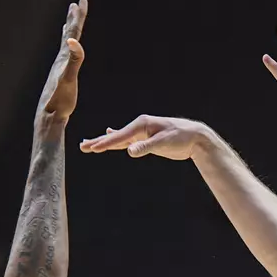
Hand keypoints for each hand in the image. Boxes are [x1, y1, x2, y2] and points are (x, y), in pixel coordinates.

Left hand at [39, 0, 87, 121]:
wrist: (49, 116)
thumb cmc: (60, 100)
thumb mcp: (69, 79)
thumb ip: (73, 60)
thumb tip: (72, 41)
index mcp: (64, 57)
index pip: (73, 32)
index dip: (78, 17)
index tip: (81, 0)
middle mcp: (60, 59)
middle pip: (68, 34)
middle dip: (74, 18)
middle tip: (77, 3)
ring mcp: (60, 68)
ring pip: (65, 44)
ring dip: (69, 30)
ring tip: (69, 21)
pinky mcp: (61, 77)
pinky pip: (66, 56)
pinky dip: (67, 47)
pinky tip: (66, 49)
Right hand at [79, 115, 207, 159]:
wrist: (194, 137)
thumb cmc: (181, 137)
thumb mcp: (164, 142)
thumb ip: (146, 147)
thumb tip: (130, 152)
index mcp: (141, 124)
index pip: (120, 136)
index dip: (106, 143)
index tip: (93, 148)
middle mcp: (139, 127)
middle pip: (115, 136)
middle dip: (98, 142)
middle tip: (82, 146)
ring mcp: (141, 134)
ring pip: (119, 140)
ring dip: (104, 142)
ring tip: (88, 145)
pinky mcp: (145, 140)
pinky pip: (127, 141)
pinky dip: (117, 140)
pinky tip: (109, 136)